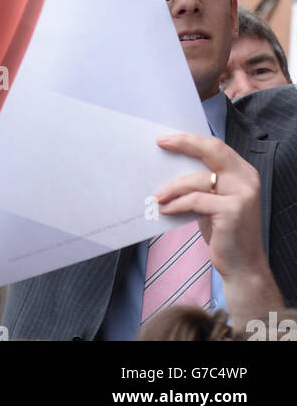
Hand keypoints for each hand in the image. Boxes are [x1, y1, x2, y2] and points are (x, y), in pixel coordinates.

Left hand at [156, 132, 282, 324]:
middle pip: (211, 151)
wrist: (243, 266)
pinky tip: (165, 209)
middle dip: (183, 144)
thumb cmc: (224, 232)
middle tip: (160, 143)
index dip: (190, 140)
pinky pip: (195, 201)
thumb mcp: (216, 201)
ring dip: (173, 187)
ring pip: (197, 179)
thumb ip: (204, 182)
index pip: (216, 147)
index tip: (166, 139)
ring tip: (157, 196)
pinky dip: (177, 204)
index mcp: (244, 172)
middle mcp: (247, 179)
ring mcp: (242, 194)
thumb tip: (172, 164)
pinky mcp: (232, 211)